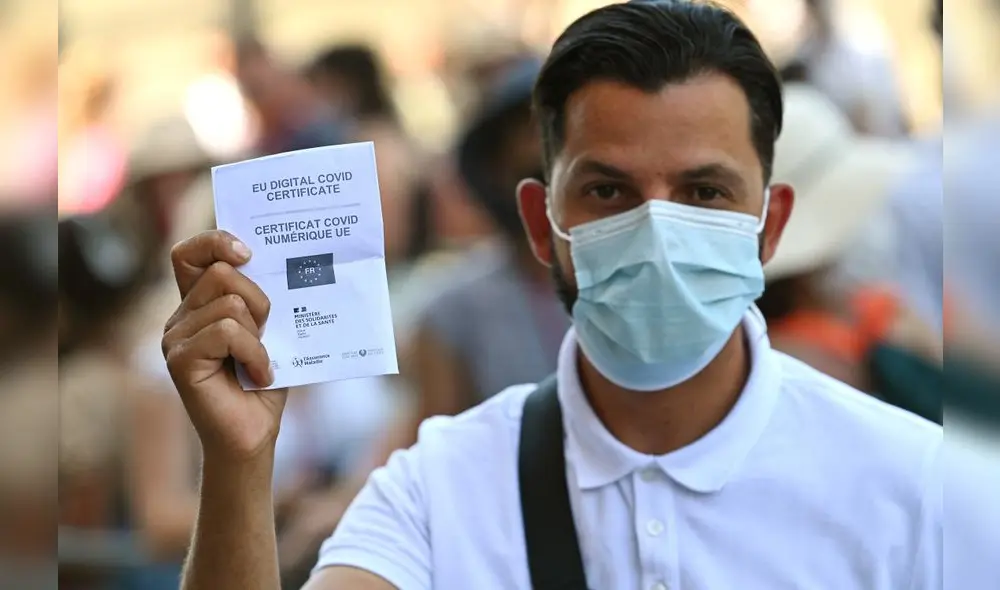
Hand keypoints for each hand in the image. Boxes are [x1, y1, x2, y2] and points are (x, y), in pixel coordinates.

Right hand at [162, 230, 286, 460]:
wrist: (254, 433)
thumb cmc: (263, 380)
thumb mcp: (268, 330)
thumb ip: (259, 297)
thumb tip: (274, 260)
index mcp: (198, 304)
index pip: (189, 253)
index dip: (215, 242)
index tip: (248, 252)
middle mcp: (181, 317)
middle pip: (223, 274)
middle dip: (259, 300)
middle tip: (266, 334)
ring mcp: (175, 338)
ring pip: (230, 304)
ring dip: (259, 334)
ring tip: (261, 361)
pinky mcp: (180, 360)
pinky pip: (227, 333)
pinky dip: (254, 353)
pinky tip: (259, 374)